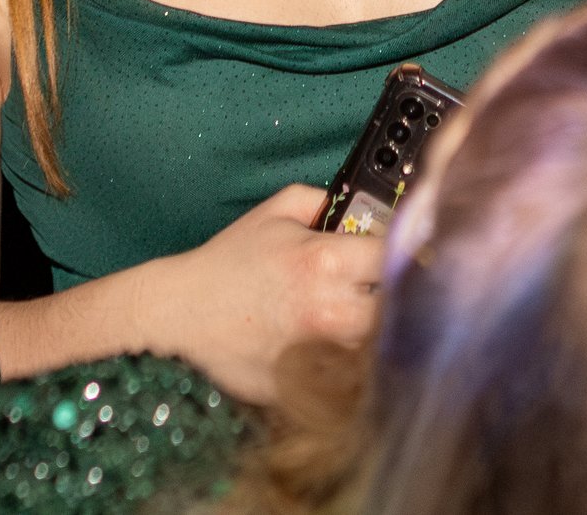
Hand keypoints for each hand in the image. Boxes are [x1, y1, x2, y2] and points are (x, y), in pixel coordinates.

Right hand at [138, 184, 383, 404]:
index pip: (397, 257)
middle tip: (385, 292)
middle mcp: (330, 309)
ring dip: (379, 335)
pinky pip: (353, 382)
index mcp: (325, 261)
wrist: (182, 313)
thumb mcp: (274, 212)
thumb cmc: (228, 262)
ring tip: (361, 322)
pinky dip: (356, 370)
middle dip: (398, 299)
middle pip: (400, 310)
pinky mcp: (308, 387)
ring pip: (380, 350)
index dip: (405, 253)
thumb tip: (361, 206)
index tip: (402, 254)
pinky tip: (341, 353)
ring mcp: (321, 354)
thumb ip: (323, 199)